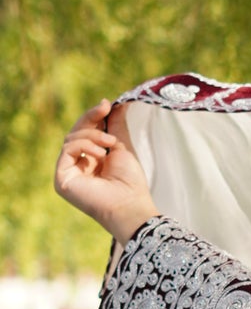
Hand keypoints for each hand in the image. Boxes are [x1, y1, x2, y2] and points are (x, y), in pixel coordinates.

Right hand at [54, 101, 158, 243]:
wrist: (130, 205)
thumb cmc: (130, 182)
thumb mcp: (122, 147)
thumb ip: (115, 126)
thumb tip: (115, 103)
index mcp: (91, 160)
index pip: (85, 132)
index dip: (93, 116)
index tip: (105, 104)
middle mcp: (77, 166)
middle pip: (75, 133)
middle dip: (90, 119)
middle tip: (104, 109)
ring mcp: (68, 172)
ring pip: (71, 139)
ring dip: (92, 136)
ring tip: (110, 144)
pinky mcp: (62, 178)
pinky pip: (67, 151)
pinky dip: (84, 146)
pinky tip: (100, 154)